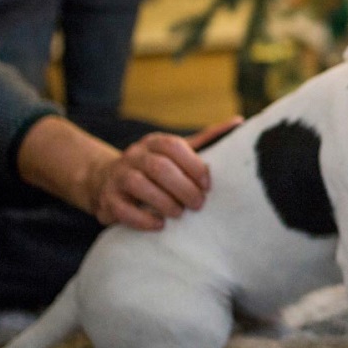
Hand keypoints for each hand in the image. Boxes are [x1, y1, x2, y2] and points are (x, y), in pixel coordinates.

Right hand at [88, 117, 242, 229]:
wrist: (107, 181)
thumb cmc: (156, 168)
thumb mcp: (178, 152)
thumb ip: (206, 140)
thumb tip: (239, 122)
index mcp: (154, 142)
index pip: (173, 147)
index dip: (193, 165)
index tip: (207, 184)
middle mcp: (134, 155)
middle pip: (158, 167)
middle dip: (183, 188)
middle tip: (198, 204)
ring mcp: (118, 176)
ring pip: (139, 185)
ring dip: (164, 202)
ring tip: (179, 214)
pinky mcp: (107, 200)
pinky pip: (122, 209)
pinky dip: (143, 219)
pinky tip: (160, 225)